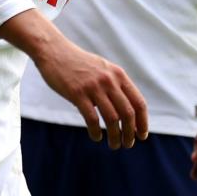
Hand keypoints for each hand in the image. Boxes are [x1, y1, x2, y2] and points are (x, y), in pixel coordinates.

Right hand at [31, 37, 147, 148]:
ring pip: (112, 119)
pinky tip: (96, 137)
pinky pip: (92, 119)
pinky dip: (96, 132)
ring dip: (115, 136)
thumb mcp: (102, 68)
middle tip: (127, 144)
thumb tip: (126, 111)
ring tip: (114, 144)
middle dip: (130, 133)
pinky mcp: (77, 93)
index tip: (141, 135)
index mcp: (118, 74)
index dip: (143, 122)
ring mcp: (93, 87)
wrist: (54, 51)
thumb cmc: (78, 62)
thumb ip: (115, 84)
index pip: (138, 102)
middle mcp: (109, 80)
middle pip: (127, 113)